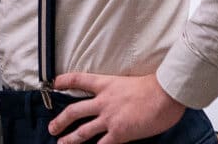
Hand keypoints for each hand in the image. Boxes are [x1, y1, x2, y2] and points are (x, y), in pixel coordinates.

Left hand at [47, 72, 184, 143]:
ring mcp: (110, 118)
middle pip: (74, 111)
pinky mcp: (119, 133)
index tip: (53, 83)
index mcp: (105, 84)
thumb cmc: (154, 87)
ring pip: (83, 131)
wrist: (165, 94)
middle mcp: (103, 101)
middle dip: (61, 121)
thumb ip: (118, 91)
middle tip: (52, 128)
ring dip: (70, 139)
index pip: (78, 79)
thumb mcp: (129, 82)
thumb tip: (117, 100)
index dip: (63, 81)